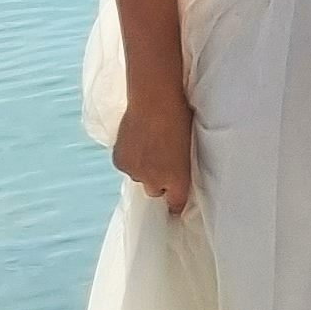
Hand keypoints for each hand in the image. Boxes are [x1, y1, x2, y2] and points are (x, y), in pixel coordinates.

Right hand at [113, 88, 195, 215]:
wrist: (155, 101)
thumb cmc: (182, 117)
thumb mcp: (190, 144)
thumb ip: (182, 164)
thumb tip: (178, 169)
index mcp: (177, 178)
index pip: (175, 203)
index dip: (175, 204)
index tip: (175, 208)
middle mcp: (155, 180)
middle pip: (155, 192)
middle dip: (159, 182)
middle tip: (162, 163)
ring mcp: (135, 172)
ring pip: (139, 178)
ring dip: (143, 168)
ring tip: (149, 146)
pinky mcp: (120, 162)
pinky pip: (125, 166)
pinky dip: (130, 158)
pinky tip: (136, 141)